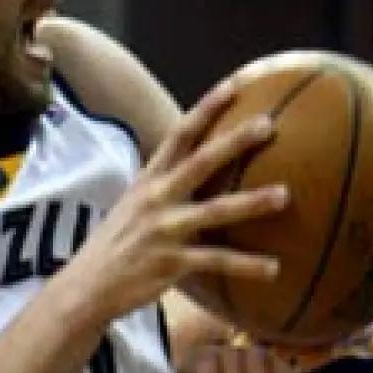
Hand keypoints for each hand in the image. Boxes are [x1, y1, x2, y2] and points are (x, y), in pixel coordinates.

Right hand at [67, 81, 288, 318]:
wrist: (87, 287)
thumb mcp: (136, 205)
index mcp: (149, 180)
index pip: (180, 135)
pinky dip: (247, 265)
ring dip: (251, 202)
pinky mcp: (171, 263)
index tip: (234, 86)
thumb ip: (167, 186)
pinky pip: (216, 261)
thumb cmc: (119, 244)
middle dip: (234, 141)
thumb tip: (203, 169)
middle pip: (200, 162)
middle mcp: (156, 199)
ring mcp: (164, 230)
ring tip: (285, 195)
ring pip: (215, 210)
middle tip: (267, 125)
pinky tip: (275, 268)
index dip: (206, 109)